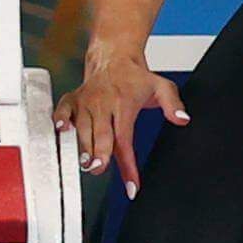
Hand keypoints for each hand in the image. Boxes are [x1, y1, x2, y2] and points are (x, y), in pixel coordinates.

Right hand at [53, 45, 187, 194]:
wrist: (114, 57)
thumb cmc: (136, 78)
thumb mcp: (162, 87)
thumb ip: (173, 104)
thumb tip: (183, 119)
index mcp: (124, 104)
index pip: (125, 139)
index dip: (127, 164)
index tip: (131, 186)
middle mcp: (103, 104)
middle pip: (100, 134)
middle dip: (98, 154)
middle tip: (98, 170)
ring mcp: (86, 101)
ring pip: (82, 128)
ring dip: (82, 147)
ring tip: (85, 164)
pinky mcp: (73, 99)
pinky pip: (63, 110)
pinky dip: (59, 120)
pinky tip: (60, 131)